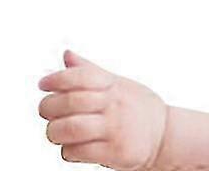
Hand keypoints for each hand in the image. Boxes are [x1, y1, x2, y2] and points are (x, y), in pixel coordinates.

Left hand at [39, 51, 168, 168]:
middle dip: (49, 107)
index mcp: (111, 84)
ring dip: (55, 131)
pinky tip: (68, 149)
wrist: (166, 135)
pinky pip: (84, 152)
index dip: (56, 79)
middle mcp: (113, 105)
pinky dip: (69, 151)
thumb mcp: (116, 82)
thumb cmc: (136, 106)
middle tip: (44, 111)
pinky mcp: (117, 153)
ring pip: (73, 128)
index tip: (42, 85)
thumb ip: (89, 71)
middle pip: (71, 102)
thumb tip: (67, 55)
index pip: (78, 76)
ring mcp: (115, 129)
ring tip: (53, 132)